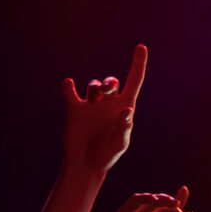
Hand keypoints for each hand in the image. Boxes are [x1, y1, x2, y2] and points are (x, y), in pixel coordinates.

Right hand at [62, 44, 147, 175]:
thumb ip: (123, 128)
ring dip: (94, 87)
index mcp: (125, 108)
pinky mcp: (75, 109)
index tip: (141, 47)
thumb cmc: (107, 156)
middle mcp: (109, 104)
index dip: (138, 64)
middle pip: (111, 82)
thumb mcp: (118, 144)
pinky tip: (69, 85)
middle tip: (107, 88)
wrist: (85, 164)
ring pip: (93, 85)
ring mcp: (92, 105)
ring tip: (93, 99)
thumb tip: (127, 111)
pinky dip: (68, 86)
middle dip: (109, 82)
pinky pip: (70, 92)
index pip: (135, 81)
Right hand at [90, 188, 190, 211]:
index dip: (180, 201)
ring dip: (160, 198)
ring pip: (149, 200)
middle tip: (177, 202)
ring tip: (169, 202)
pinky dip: (144, 198)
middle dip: (171, 199)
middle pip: (162, 204)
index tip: (185, 190)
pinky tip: (154, 200)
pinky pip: (134, 201)